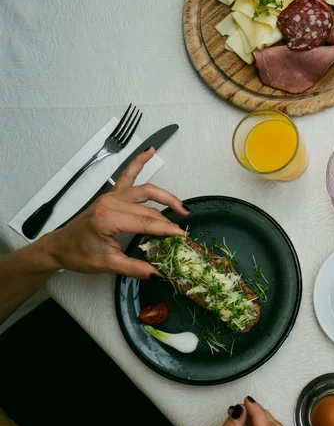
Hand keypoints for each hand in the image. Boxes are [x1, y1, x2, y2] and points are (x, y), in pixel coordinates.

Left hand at [39, 147, 188, 278]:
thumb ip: (134, 268)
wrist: (59, 246)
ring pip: (145, 190)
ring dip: (165, 196)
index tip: (182, 236)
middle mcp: (110, 203)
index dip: (166, 229)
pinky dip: (138, 163)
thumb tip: (158, 273)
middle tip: (182, 230)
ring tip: (181, 206)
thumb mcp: (107, 265)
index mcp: (108, 219)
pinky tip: (149, 152)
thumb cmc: (79, 254)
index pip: (146, 222)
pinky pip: (127, 175)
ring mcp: (111, 196)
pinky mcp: (111, 195)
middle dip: (168, 219)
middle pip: (149, 209)